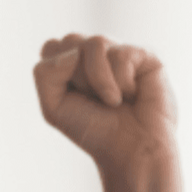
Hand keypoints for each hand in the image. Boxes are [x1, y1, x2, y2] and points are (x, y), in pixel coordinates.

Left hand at [33, 34, 183, 191]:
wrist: (130, 151)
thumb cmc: (93, 130)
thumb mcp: (52, 106)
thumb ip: (45, 73)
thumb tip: (75, 52)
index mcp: (72, 62)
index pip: (52, 47)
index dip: (58, 75)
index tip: (73, 98)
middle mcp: (96, 53)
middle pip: (70, 40)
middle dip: (77, 77)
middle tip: (93, 100)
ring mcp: (120, 51)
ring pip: (94, 43)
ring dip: (99, 81)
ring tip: (113, 100)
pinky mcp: (145, 55)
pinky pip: (121, 54)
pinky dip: (121, 82)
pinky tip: (132, 95)